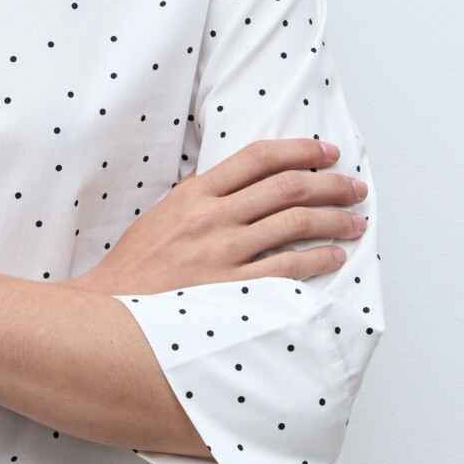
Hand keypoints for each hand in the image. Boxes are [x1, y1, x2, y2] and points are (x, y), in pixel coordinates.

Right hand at [61, 139, 367, 296]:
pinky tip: (334, 257)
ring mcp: (223, 253)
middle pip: (286, 188)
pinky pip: (287, 269)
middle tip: (353, 187)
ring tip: (355, 222)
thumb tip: (233, 182)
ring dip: (333, 220)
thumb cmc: (135, 269)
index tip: (327, 153)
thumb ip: (197, 197)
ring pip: (293, 224)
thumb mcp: (161, 217)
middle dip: (330, 184)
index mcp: (194, 195)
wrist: (109, 313)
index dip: (300, 150)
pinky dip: (317, 259)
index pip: (257, 158)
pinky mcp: (230, 288)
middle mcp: (212, 218)